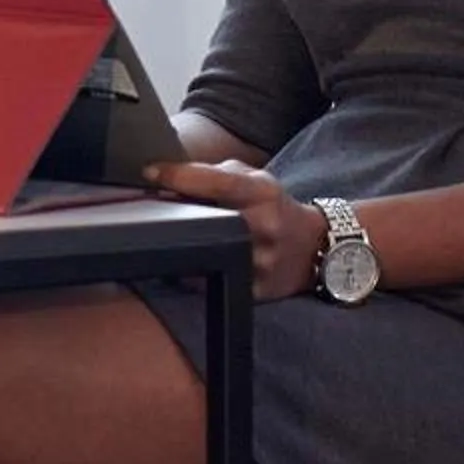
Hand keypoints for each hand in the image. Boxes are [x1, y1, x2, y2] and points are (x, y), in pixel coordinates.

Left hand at [143, 160, 327, 301]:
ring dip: (179, 244)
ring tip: (168, 236)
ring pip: (204, 254)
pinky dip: (191, 271)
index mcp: (263, 193)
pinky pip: (210, 282)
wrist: (312, 246)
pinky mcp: (254, 291)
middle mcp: (264, 227)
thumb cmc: (274, 206)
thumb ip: (216, 175)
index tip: (150, 173)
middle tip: (152, 209)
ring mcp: (260, 262)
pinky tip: (184, 261)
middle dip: (174, 214)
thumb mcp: (254, 180)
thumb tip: (169, 179)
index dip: (178, 176)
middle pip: (207, 220)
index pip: (216, 181)